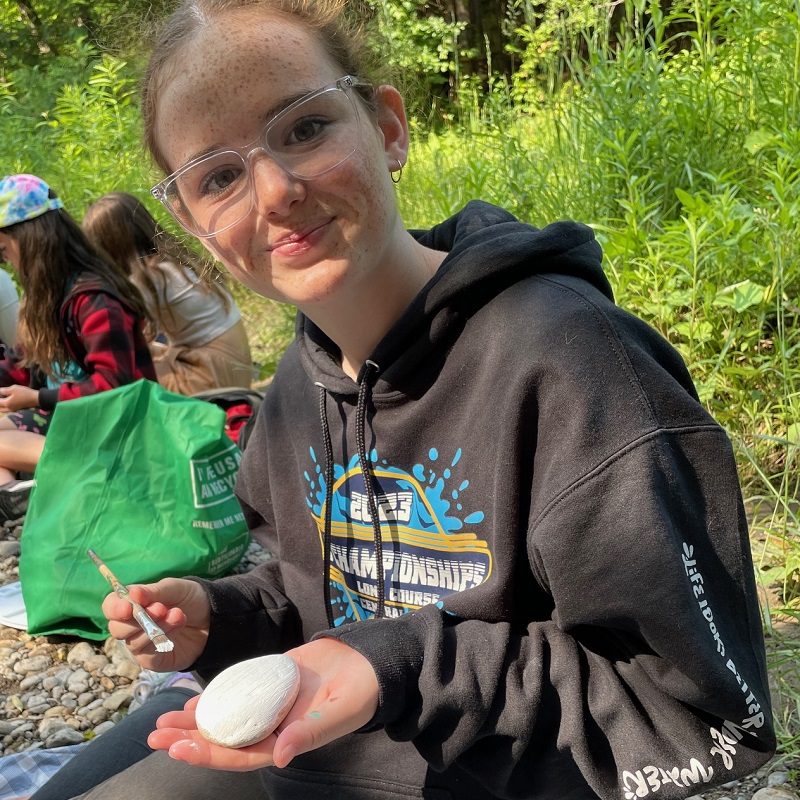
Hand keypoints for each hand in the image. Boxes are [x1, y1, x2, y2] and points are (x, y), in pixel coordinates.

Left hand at [0, 385, 38, 411]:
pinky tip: (9, 403)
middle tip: (1, 398)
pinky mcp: (18, 410)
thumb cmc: (25, 393)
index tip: (0, 393)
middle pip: (0, 408)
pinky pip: (8, 411)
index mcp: (7, 403)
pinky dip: (6, 408)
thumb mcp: (14, 388)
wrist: (36, 399)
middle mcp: (9, 408)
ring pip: (4, 410)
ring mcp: (14, 410)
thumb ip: (4, 390)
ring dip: (2, 407)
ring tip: (3, 401)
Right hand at [103, 578, 210, 671]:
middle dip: (139, 619)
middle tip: (162, 608)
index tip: (127, 607)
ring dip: (157, 627)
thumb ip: (154, 591)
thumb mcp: (175, 588)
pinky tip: (178, 625)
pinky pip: (147, 654)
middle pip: (116, 629)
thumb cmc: (190, 599)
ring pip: (133, 642)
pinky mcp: (152, 660)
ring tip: (177, 614)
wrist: (213, 618)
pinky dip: (163, 639)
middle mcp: (132, 625)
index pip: (111, 607)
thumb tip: (132, 593)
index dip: (115, 608)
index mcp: (133, 603)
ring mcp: (141, 644)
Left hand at [148, 637, 379, 770]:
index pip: (241, 754)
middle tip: (153, 735)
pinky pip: (237, 693)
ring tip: (161, 720)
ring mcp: (268, 705)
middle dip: (188, 739)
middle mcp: (272, 728)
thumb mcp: (341, 712)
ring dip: (194, 721)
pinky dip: (214, 697)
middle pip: (224, 740)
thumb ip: (311, 734)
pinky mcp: (268, 681)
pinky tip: (192, 699)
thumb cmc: (361, 691)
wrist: (368, 659)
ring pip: (225, 719)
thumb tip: (280, 756)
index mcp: (286, 742)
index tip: (179, 747)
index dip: (210, 753)